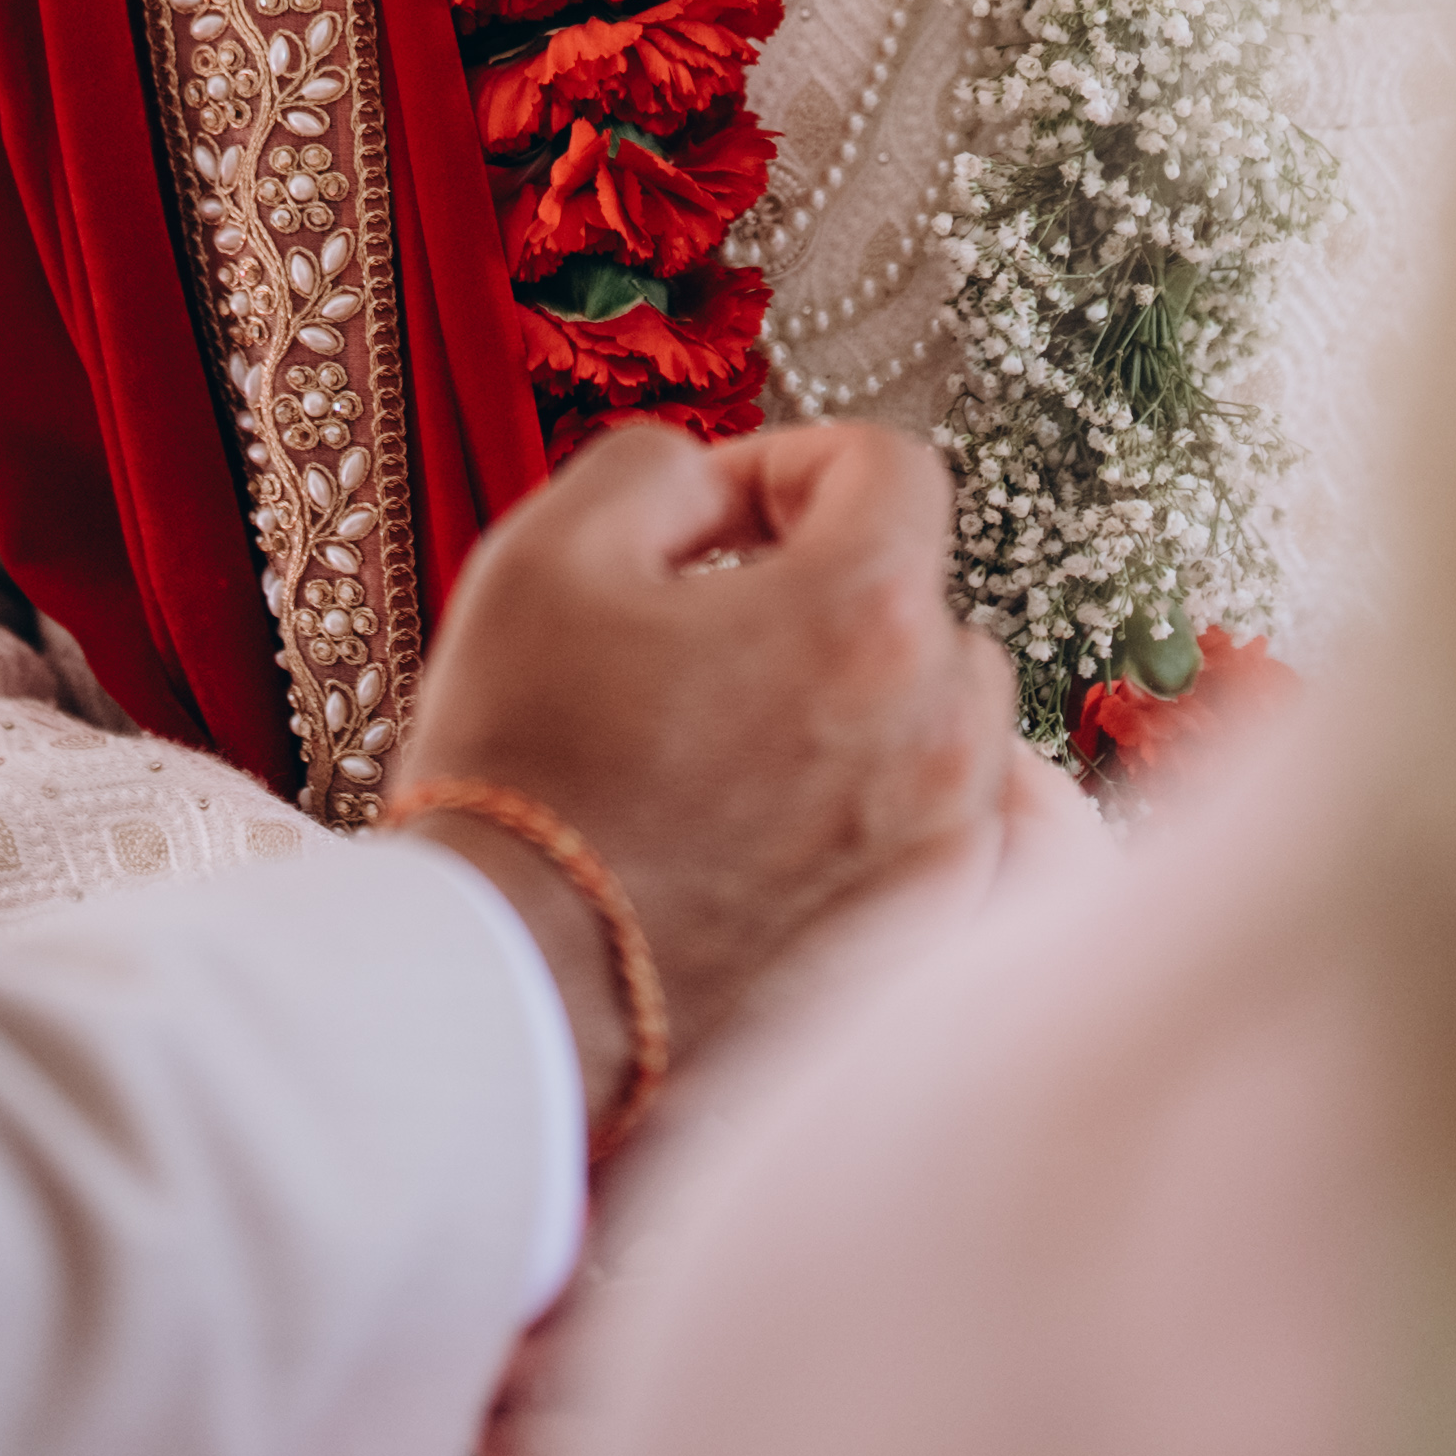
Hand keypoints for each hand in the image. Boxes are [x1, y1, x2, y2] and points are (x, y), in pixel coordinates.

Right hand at [391, 421, 1005, 1116]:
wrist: (507, 990)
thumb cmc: (520, 774)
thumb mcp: (546, 550)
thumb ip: (656, 466)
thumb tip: (716, 488)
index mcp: (862, 609)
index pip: (890, 468)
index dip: (789, 465)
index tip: (716, 517)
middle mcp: (938, 723)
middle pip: (925, 596)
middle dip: (826, 593)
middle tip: (707, 635)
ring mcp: (946, 840)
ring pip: (945, 718)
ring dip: (862, 703)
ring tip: (735, 742)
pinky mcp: (930, 932)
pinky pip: (948, 827)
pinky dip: (884, 810)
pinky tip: (779, 830)